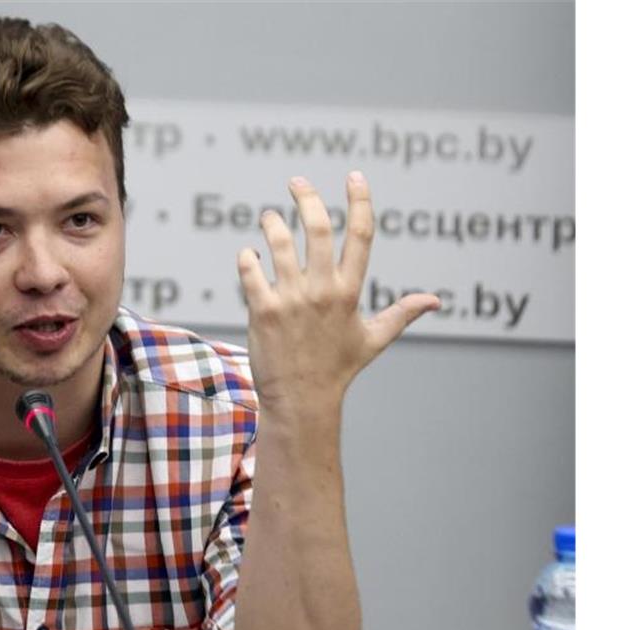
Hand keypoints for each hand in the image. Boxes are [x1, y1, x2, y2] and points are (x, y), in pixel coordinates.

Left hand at [236, 172, 438, 414]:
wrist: (302, 400)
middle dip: (307, 198)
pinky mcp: (262, 311)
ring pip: (279, 244)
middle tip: (296, 182)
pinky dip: (247, 257)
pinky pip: (250, 270)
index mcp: (350, 292)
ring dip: (272, 223)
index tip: (354, 176)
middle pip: (319, 229)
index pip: (362, 235)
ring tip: (268, 218)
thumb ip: (402, 314)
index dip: (360, 201)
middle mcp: (322, 291)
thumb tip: (435, 301)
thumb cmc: (338, 369)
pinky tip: (250, 255)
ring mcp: (291, 300)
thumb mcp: (373, 339)